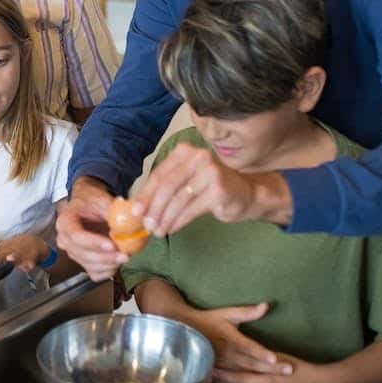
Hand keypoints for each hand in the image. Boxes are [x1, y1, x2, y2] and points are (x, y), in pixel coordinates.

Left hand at [0, 234, 47, 272]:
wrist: (35, 243)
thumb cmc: (14, 247)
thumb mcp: (1, 249)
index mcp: (1, 249)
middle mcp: (9, 251)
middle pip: (1, 254)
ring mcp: (20, 255)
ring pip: (17, 256)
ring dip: (13, 257)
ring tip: (10, 258)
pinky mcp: (30, 260)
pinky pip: (30, 263)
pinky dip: (28, 265)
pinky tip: (27, 267)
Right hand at [55, 177, 125, 281]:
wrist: (88, 206)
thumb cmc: (92, 202)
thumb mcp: (101, 200)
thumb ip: (114, 211)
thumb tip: (132, 217)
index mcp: (65, 222)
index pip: (76, 236)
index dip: (94, 243)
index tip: (112, 245)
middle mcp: (65, 239)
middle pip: (83, 254)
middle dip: (106, 257)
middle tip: (125, 254)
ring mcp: (73, 253)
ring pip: (89, 266)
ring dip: (109, 264)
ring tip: (125, 255)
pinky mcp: (82, 262)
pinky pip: (94, 274)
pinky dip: (108, 271)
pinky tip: (117, 262)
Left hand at [135, 144, 290, 235]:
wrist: (246, 194)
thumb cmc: (210, 188)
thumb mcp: (186, 181)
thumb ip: (165, 188)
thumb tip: (138, 206)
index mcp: (185, 151)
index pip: (160, 174)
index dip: (145, 194)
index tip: (135, 211)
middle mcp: (198, 157)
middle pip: (167, 186)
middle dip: (153, 208)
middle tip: (146, 225)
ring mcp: (210, 173)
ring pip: (178, 199)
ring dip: (165, 218)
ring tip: (157, 231)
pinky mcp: (218, 190)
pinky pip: (191, 209)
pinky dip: (178, 221)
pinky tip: (171, 229)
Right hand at [183, 302, 292, 374]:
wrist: (185, 330)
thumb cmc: (209, 320)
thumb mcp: (227, 313)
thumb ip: (247, 312)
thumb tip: (266, 305)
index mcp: (230, 337)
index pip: (248, 346)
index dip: (261, 353)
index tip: (275, 358)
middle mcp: (227, 352)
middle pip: (252, 362)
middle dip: (271, 367)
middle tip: (290, 371)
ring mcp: (222, 364)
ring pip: (245, 374)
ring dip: (263, 377)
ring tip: (281, 381)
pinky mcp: (218, 372)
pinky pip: (236, 381)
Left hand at [212, 352, 328, 382]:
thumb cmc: (302, 368)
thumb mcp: (279, 359)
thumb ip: (260, 359)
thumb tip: (243, 354)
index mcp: (265, 380)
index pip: (237, 376)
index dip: (221, 370)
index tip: (208, 361)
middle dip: (219, 380)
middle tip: (204, 370)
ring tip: (212, 379)